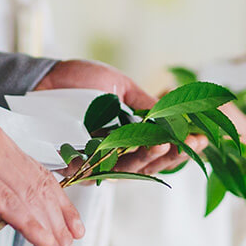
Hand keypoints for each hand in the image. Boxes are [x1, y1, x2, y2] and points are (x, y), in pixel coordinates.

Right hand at [0, 124, 84, 245]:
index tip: (71, 227)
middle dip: (59, 221)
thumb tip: (15, 220)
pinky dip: (33, 227)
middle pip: (39, 184)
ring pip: (30, 195)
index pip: (34, 173)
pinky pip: (12, 202)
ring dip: (50, 231)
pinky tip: (45, 244)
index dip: (57, 202)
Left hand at [35, 59, 193, 175]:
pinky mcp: (74, 162)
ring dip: (150, 158)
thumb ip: (144, 103)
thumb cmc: (77, 81)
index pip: (158, 151)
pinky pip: (102, 166)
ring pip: (130, 169)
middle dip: (173, 155)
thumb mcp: (118, 86)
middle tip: (193, 143)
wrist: (43, 77)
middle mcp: (113, 154)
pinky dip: (120, 159)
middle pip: (149, 164)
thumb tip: (176, 114)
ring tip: (166, 144)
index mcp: (126, 138)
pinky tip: (138, 148)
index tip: (202, 138)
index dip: (181, 147)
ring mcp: (94, 161)